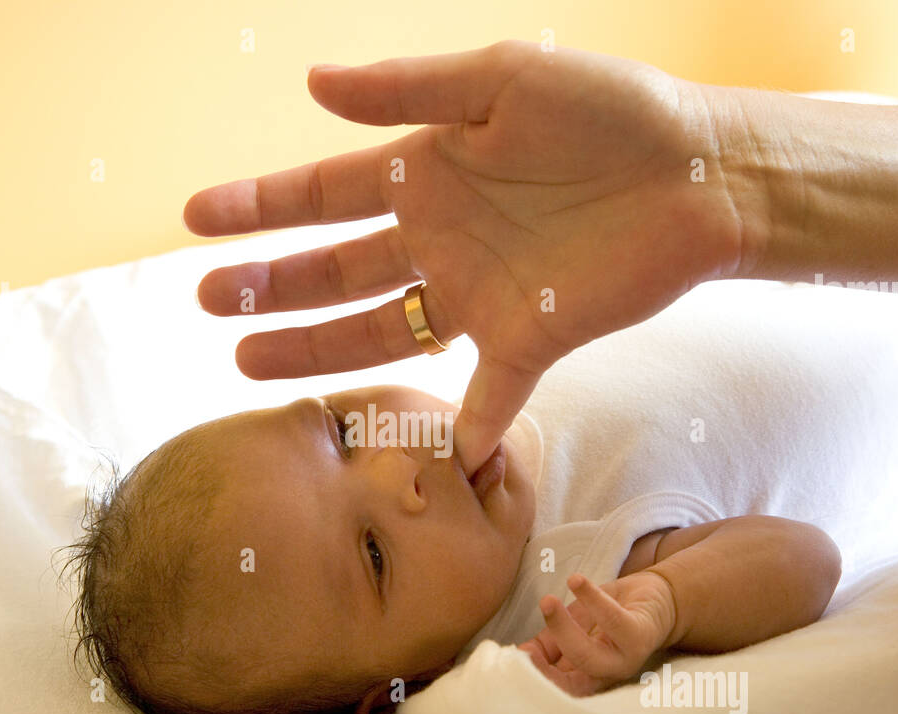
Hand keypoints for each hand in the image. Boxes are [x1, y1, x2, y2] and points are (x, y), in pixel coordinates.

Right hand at [183, 40, 747, 473]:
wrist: (702, 170)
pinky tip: (424, 450)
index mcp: (428, 173)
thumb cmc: (608, 112)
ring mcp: (480, 295)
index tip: (195, 218)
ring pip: (380, 332)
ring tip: (246, 361)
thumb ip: (410, 90)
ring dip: (315, 348)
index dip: (259, 206)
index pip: (323, 195)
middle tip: (205, 301)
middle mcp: (440, 238)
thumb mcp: (500, 81)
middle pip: (335, 271)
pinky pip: (486, 395)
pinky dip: (461, 425)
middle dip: (268, 285)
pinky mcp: (532, 339)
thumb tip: (311, 84)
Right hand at [519, 572, 676, 696]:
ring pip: (589, 656)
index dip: (537, 680)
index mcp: (589, 675)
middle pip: (571, 683)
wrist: (658, 596)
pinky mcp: (641, 633)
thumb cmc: (612, 615)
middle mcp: (608, 673)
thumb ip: (548, 643)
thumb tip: (520, 654)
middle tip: (523, 647)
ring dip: (563, 628)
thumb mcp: (573, 627)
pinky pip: (613, 620)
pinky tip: (575, 580)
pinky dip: (592, 598)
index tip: (516, 658)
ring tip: (547, 601)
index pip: (560, 691)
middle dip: (543, 667)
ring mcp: (626, 657)